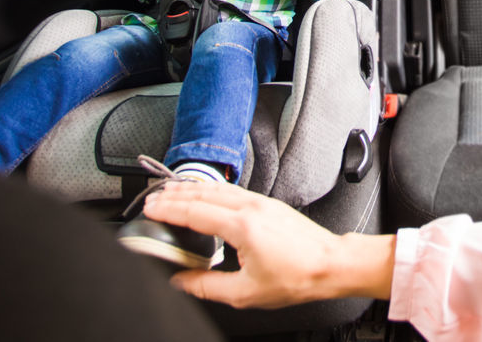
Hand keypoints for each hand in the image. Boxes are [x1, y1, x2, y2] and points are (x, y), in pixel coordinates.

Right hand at [142, 181, 394, 307]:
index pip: (195, 212)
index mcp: (242, 226)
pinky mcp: (269, 203)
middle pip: (203, 194)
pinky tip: (205, 194)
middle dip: (174, 195)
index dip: (169, 209)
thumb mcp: (245, 292)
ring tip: (171, 192)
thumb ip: (207, 286)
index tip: (150, 208)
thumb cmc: (297, 276)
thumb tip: (181, 281)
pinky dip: (211, 190)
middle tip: (153, 197)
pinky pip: (232, 191)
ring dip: (191, 189)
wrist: (330, 263)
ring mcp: (261, 202)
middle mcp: (251, 207)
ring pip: (218, 188)